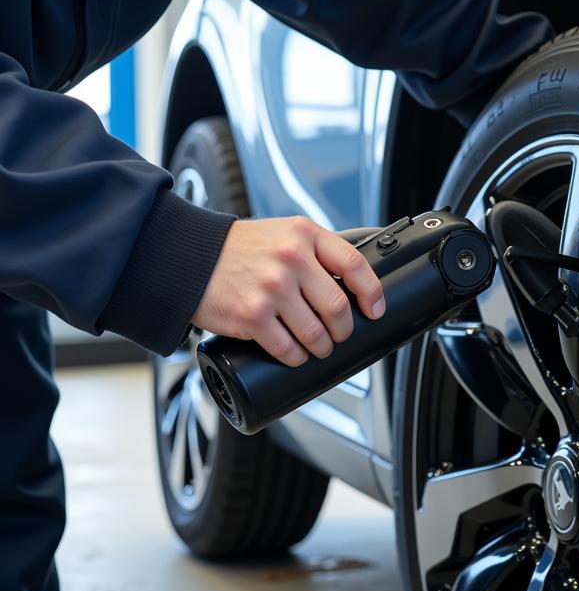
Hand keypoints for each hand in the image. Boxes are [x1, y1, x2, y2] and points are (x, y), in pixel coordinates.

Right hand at [192, 217, 384, 365]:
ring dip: (322, 346)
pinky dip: (296, 357)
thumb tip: (351, 284)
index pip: (354, 264)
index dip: (372, 292)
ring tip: (318, 346)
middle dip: (344, 328)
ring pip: (316, 333)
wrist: (190, 257)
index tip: (375, 309)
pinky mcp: (253, 316)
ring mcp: (273, 289)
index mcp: (305, 235)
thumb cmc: (240, 248)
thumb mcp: (284, 234)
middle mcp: (292, 259)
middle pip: (338, 306)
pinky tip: (294, 353)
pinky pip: (288, 348)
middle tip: (340, 333)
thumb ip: (315, 251)